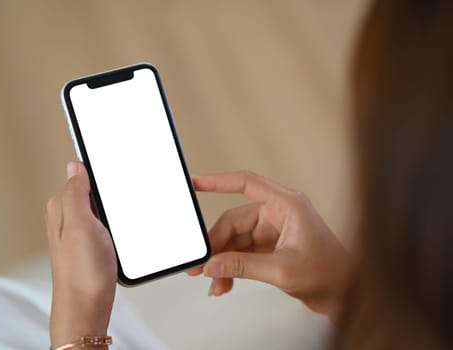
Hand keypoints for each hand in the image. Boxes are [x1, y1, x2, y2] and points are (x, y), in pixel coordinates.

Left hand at [45, 161, 116, 346]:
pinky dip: (116, 225)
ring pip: (102, 207)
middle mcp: (67, 216)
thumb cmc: (83, 272)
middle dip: (110, 194)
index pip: (81, 175)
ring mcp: (79, 230)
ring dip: (114, 212)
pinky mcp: (91, 243)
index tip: (116, 180)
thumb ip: (76, 193)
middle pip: (94, 190)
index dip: (101, 174)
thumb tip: (74, 165)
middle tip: (119, 210)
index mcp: (61, 206)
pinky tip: (120, 234)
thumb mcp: (81, 224)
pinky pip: (105, 223)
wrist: (88, 306)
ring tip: (119, 225)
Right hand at [188, 171, 352, 321]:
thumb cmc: (331, 273)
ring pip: (235, 240)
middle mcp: (278, 213)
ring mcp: (273, 231)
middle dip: (216, 244)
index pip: (246, 184)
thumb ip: (242, 265)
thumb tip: (213, 264)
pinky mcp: (270, 247)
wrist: (347, 294)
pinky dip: (231, 266)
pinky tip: (224, 281)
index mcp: (287, 205)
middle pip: (234, 221)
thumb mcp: (281, 269)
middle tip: (201, 264)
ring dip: (222, 260)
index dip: (218, 182)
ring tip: (214, 281)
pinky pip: (242, 252)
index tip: (196, 183)